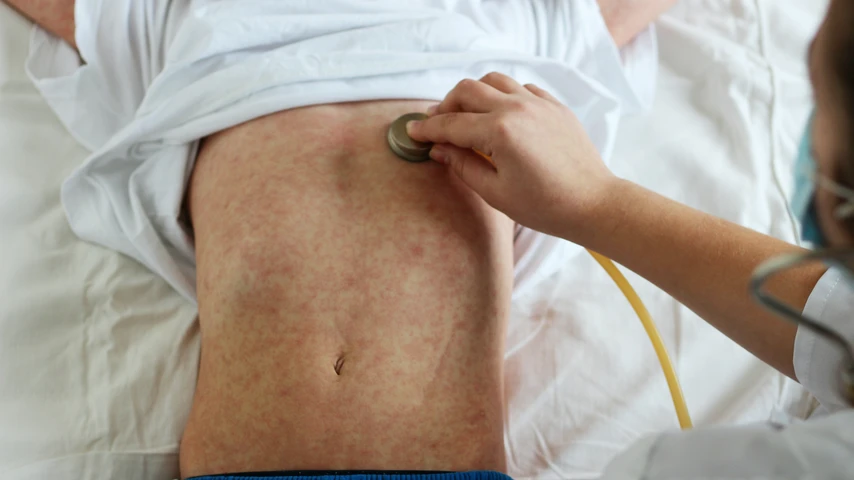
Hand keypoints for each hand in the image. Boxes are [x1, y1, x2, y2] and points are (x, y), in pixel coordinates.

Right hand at [407, 72, 617, 237]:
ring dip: (473, 93)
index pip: (452, 124)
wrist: (592, 203)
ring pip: (493, 80)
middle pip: (467, 90)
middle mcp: (517, 108)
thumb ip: (463, 165)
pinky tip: (500, 115)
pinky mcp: (554, 106)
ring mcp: (538, 103)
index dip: (428, 129)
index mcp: (500, 131)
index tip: (413, 132)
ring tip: (467, 115)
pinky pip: (520, 87)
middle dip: (446, 105)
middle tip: (438, 124)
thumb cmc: (545, 205)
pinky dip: (503, 95)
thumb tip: (440, 149)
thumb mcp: (495, 192)